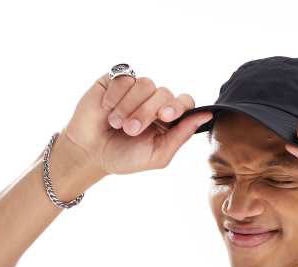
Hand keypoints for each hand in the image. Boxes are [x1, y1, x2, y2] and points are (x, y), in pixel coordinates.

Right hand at [60, 72, 213, 175]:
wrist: (90, 153)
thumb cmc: (124, 158)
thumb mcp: (157, 155)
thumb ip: (181, 136)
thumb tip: (207, 115)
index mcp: (168, 120)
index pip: (185, 102)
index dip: (179, 106)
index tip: (166, 117)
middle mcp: (154, 101)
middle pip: (165, 93)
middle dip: (147, 113)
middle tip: (131, 130)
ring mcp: (136, 90)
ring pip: (145, 84)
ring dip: (130, 107)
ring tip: (117, 124)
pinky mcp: (116, 80)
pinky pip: (124, 77)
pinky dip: (115, 97)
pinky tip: (107, 109)